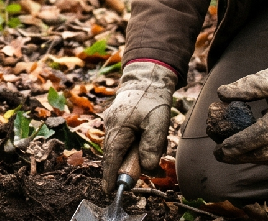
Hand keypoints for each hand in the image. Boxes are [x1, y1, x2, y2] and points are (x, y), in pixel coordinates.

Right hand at [100, 61, 176, 192]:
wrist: (147, 78)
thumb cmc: (153, 100)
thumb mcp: (158, 124)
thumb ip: (152, 147)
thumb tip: (147, 167)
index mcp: (119, 127)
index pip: (112, 157)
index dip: (110, 175)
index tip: (109, 190)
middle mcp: (111, 125)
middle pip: (113, 154)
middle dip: (123, 167)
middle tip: (135, 177)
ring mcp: (112, 122)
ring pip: (117, 147)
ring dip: (129, 156)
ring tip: (147, 155)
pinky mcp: (116, 121)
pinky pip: (120, 140)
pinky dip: (129, 147)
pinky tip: (142, 143)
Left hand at [214, 45, 267, 165]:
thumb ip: (246, 86)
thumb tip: (221, 94)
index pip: (260, 135)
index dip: (240, 144)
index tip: (221, 147)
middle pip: (267, 152)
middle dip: (241, 156)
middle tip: (220, 154)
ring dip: (252, 159)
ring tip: (231, 154)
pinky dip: (266, 158)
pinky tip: (251, 153)